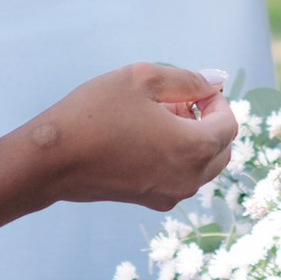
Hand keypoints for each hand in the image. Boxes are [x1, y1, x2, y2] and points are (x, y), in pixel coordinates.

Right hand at [36, 64, 236, 211]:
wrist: (51, 160)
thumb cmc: (94, 113)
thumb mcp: (142, 78)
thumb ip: (187, 79)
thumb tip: (217, 81)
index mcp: (194, 148)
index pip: (229, 124)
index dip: (216, 100)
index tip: (191, 87)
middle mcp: (190, 179)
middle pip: (221, 148)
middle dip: (207, 121)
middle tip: (175, 101)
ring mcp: (170, 194)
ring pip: (203, 165)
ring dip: (192, 139)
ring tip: (158, 116)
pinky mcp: (151, 201)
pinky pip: (181, 177)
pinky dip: (176, 156)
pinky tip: (145, 137)